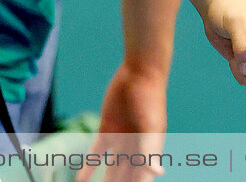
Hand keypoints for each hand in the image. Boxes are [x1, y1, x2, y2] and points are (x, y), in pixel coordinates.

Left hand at [78, 64, 167, 181]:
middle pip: (125, 181)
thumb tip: (157, 172)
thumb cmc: (151, 100)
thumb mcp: (152, 126)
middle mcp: (136, 153)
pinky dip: (88, 169)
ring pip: (111, 173)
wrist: (139, 74)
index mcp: (150, 155)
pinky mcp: (106, 132)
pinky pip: (96, 156)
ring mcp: (120, 144)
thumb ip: (151, 149)